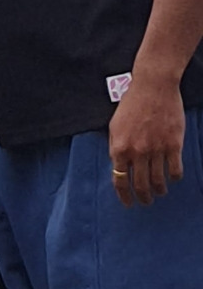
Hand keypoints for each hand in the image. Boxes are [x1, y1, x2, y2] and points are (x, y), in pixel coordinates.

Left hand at [108, 75, 184, 205]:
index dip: (124, 196)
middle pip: (140, 185)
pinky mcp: (173, 143)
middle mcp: (137, 152)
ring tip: (159, 193)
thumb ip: (115, 148)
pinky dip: (174, 177)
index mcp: (120, 149)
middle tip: (146, 201)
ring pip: (158, 180)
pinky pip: (174, 169)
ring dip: (158, 190)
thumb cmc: (132, 104)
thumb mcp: (114, 127)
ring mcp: (156, 149)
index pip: (120, 181)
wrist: (154, 85)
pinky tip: (173, 179)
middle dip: (143, 197)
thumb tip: (117, 168)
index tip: (129, 203)